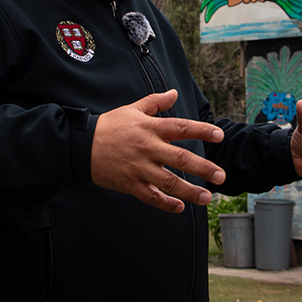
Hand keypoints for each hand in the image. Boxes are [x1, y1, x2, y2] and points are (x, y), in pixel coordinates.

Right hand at [90, 90, 224, 212]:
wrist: (80, 145)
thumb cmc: (110, 126)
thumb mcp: (133, 109)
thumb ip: (156, 102)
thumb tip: (174, 93)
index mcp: (150, 128)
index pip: (181, 128)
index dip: (202, 131)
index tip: (219, 136)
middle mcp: (148, 148)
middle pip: (181, 159)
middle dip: (203, 168)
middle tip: (221, 176)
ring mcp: (139, 168)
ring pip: (169, 182)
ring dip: (190, 191)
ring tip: (207, 197)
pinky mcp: (129, 184)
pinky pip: (150, 197)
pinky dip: (165, 204)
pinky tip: (179, 207)